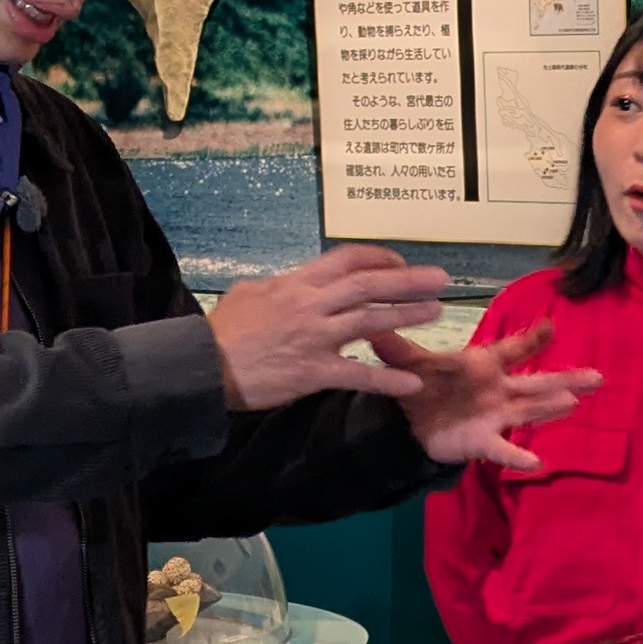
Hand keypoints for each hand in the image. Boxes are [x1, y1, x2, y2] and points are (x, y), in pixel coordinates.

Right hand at [209, 245, 450, 409]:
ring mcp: (314, 338)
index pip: (347, 260)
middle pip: (368, 284)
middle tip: (441, 279)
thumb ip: (279, 286)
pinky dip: (387, 381)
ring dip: (407, 316)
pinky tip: (411, 385)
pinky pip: (358, 375)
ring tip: (436, 312)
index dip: (379, 258)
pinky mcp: (313, 372)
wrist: (201, 365)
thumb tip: (294, 283)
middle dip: (408, 280)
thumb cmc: (222, 330)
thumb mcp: (249, 292)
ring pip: (371, 321)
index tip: (400, 264)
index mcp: (297, 282)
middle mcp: (311, 304)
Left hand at [371, 318, 600, 470]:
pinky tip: (538, 463)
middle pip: (537, 383)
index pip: (513, 349)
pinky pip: (505, 448)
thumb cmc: (423, 386)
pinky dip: (519, 455)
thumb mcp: (408, 364)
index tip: (551, 326)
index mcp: (484, 364)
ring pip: (530, 411)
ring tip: (575, 404)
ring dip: (552, 409)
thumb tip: (373, 329)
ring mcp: (496, 416)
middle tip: (597, 376)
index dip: (532, 340)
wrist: (412, 423)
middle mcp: (498, 389)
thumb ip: (395, 348)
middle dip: (566, 379)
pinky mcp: (485, 441)